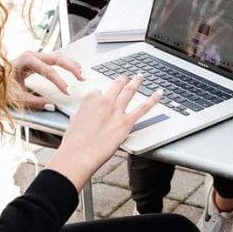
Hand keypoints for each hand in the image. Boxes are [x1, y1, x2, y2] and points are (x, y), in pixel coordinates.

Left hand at [10, 50, 83, 109]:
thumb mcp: (15, 97)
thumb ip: (33, 102)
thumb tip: (50, 106)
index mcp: (26, 60)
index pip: (48, 70)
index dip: (60, 81)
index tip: (67, 91)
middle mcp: (32, 55)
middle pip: (57, 58)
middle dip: (71, 67)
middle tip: (81, 77)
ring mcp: (35, 56)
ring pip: (58, 56)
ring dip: (71, 64)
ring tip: (81, 73)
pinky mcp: (37, 60)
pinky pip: (55, 59)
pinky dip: (65, 64)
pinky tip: (72, 69)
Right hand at [47, 75, 161, 189]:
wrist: (78, 154)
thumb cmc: (73, 143)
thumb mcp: (75, 122)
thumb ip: (86, 116)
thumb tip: (89, 118)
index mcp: (90, 99)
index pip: (98, 92)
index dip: (101, 97)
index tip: (102, 99)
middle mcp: (105, 101)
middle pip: (116, 86)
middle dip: (122, 80)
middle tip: (125, 77)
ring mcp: (117, 110)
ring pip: (130, 91)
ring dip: (136, 82)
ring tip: (140, 77)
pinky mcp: (126, 122)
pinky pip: (144, 107)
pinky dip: (153, 99)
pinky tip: (159, 93)